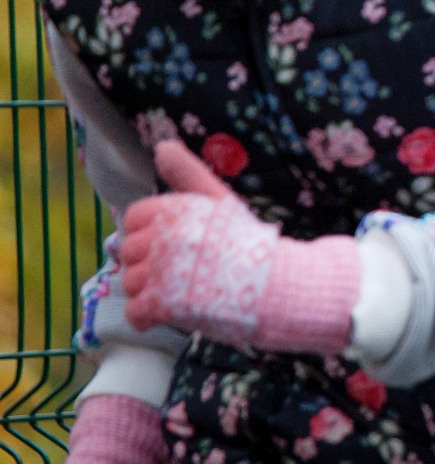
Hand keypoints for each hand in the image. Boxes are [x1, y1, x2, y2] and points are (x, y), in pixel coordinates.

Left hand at [123, 141, 359, 355]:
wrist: (279, 285)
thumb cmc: (250, 242)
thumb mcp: (221, 200)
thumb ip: (188, 172)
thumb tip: (162, 145)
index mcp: (176, 209)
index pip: (133, 217)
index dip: (148, 233)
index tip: (171, 245)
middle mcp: (165, 237)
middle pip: (128, 252)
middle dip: (147, 264)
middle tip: (179, 272)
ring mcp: (161, 271)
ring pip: (129, 282)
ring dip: (147, 292)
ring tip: (178, 293)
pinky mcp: (162, 304)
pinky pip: (134, 312)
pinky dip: (146, 318)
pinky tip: (168, 315)